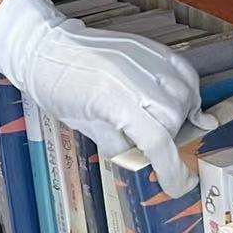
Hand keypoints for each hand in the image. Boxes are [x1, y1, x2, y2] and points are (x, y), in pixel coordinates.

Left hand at [0, 0, 212, 196]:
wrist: (44, 46)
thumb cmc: (56, 88)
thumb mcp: (83, 126)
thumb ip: (118, 144)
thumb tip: (145, 159)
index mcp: (112, 100)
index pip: (157, 141)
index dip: (172, 171)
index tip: (177, 186)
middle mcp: (133, 77)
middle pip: (174, 118)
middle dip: (171, 142)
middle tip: (159, 150)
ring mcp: (142, 58)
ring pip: (184, 94)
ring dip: (183, 115)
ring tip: (170, 125)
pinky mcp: (146, 46)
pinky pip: (182, 69)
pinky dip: (189, 89)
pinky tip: (185, 102)